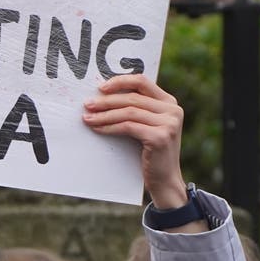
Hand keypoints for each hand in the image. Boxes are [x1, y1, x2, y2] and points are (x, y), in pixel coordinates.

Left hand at [82, 74, 186, 208]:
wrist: (164, 179)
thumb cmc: (150, 151)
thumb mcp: (147, 125)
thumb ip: (137, 108)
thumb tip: (103, 94)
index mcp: (169, 102)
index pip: (142, 81)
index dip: (120, 81)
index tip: (100, 87)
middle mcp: (173, 110)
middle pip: (132, 98)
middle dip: (106, 101)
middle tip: (87, 104)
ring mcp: (169, 123)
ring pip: (128, 112)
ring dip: (104, 115)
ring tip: (87, 117)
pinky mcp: (160, 137)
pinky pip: (128, 127)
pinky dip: (110, 127)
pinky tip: (97, 128)